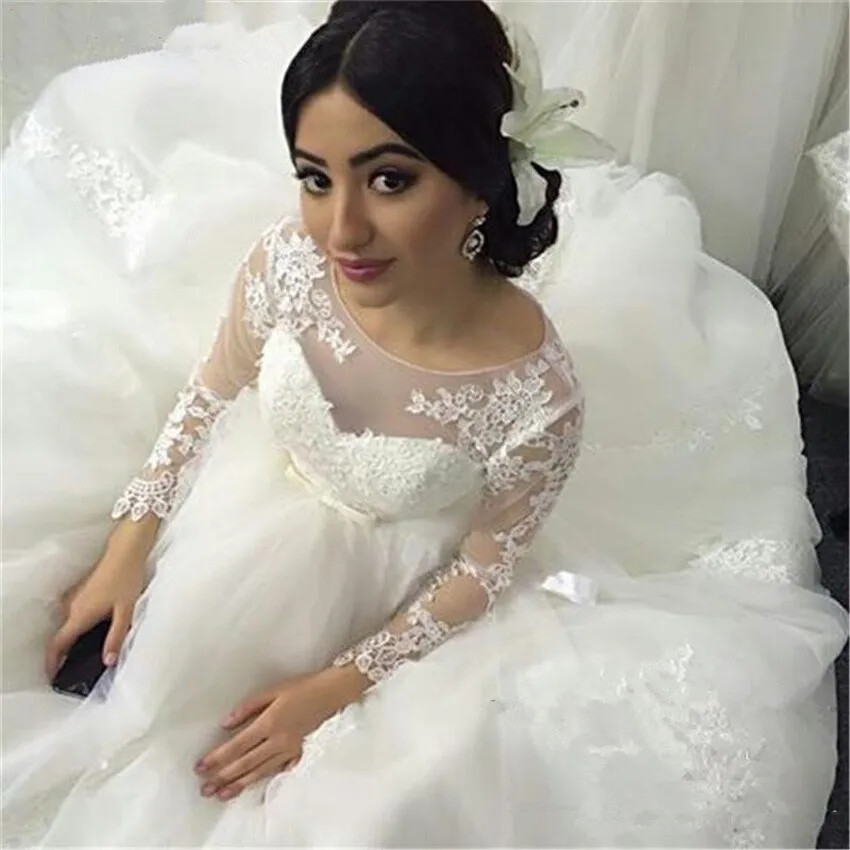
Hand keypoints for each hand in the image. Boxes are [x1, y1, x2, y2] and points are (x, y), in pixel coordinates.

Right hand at [45, 523, 149, 680]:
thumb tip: (108, 661)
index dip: (53, 663)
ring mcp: (74, 598)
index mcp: (80, 615)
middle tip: (78, 668)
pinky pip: (74, 614)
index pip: (58, 644)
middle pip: (62, 637)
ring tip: (90, 651)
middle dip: (65, 654)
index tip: (54, 677)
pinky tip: (97, 629)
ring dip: (74, 639)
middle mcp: (71, 607)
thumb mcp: (126, 611)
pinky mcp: (80, 591)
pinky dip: (79, 626)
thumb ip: (116, 636)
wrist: (126, 552)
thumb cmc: (127, 579)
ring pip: (68, 625)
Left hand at [194, 667, 361, 800]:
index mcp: (270, 722)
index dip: (218, 758)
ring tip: (221, 794)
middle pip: (246, 763)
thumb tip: (226, 724)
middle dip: (223, 777)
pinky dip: (262, 780)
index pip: (238, 745)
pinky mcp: (297, 753)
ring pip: (260, 771)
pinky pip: (276, 770)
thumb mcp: (273, 690)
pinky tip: (251, 787)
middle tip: (205, 788)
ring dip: (238, 784)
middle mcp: (278, 740)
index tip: (201, 767)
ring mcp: (289, 749)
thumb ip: (248, 708)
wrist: (331, 693)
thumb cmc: (302, 687)